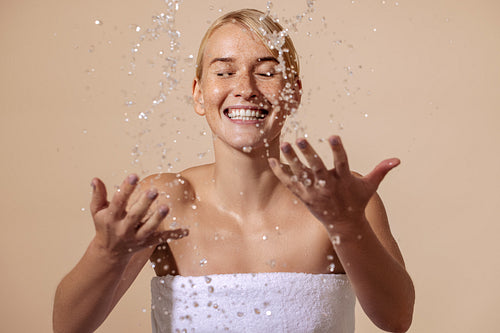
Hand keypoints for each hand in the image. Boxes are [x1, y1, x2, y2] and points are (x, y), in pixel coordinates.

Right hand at [89, 174, 187, 258]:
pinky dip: (174, 235)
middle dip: (144, 203)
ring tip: (166, 206)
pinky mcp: (147, 243)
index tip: (134, 175)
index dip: (125, 188)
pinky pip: (162, 239)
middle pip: (135, 215)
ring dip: (157, 218)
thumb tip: (95, 179)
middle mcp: (124, 228)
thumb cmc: (104, 226)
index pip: (118, 202)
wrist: (109, 253)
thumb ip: (98, 195)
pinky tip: (186, 230)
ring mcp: (136, 237)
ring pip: (148, 228)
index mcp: (111, 218)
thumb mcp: (97, 211)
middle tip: (154, 190)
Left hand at [268, 135, 399, 230]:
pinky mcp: (304, 197)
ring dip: (292, 160)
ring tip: (284, 145)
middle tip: (301, 139)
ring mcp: (314, 192)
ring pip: (301, 175)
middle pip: (317, 169)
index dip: (338, 150)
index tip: (333, 136)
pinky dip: (281, 172)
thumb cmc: (357, 202)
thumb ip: (381, 171)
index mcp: (344, 180)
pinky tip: (272, 160)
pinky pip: (290, 183)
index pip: (341, 163)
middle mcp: (328, 186)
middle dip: (309, 154)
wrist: (344, 225)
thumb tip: (397, 160)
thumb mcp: (370, 187)